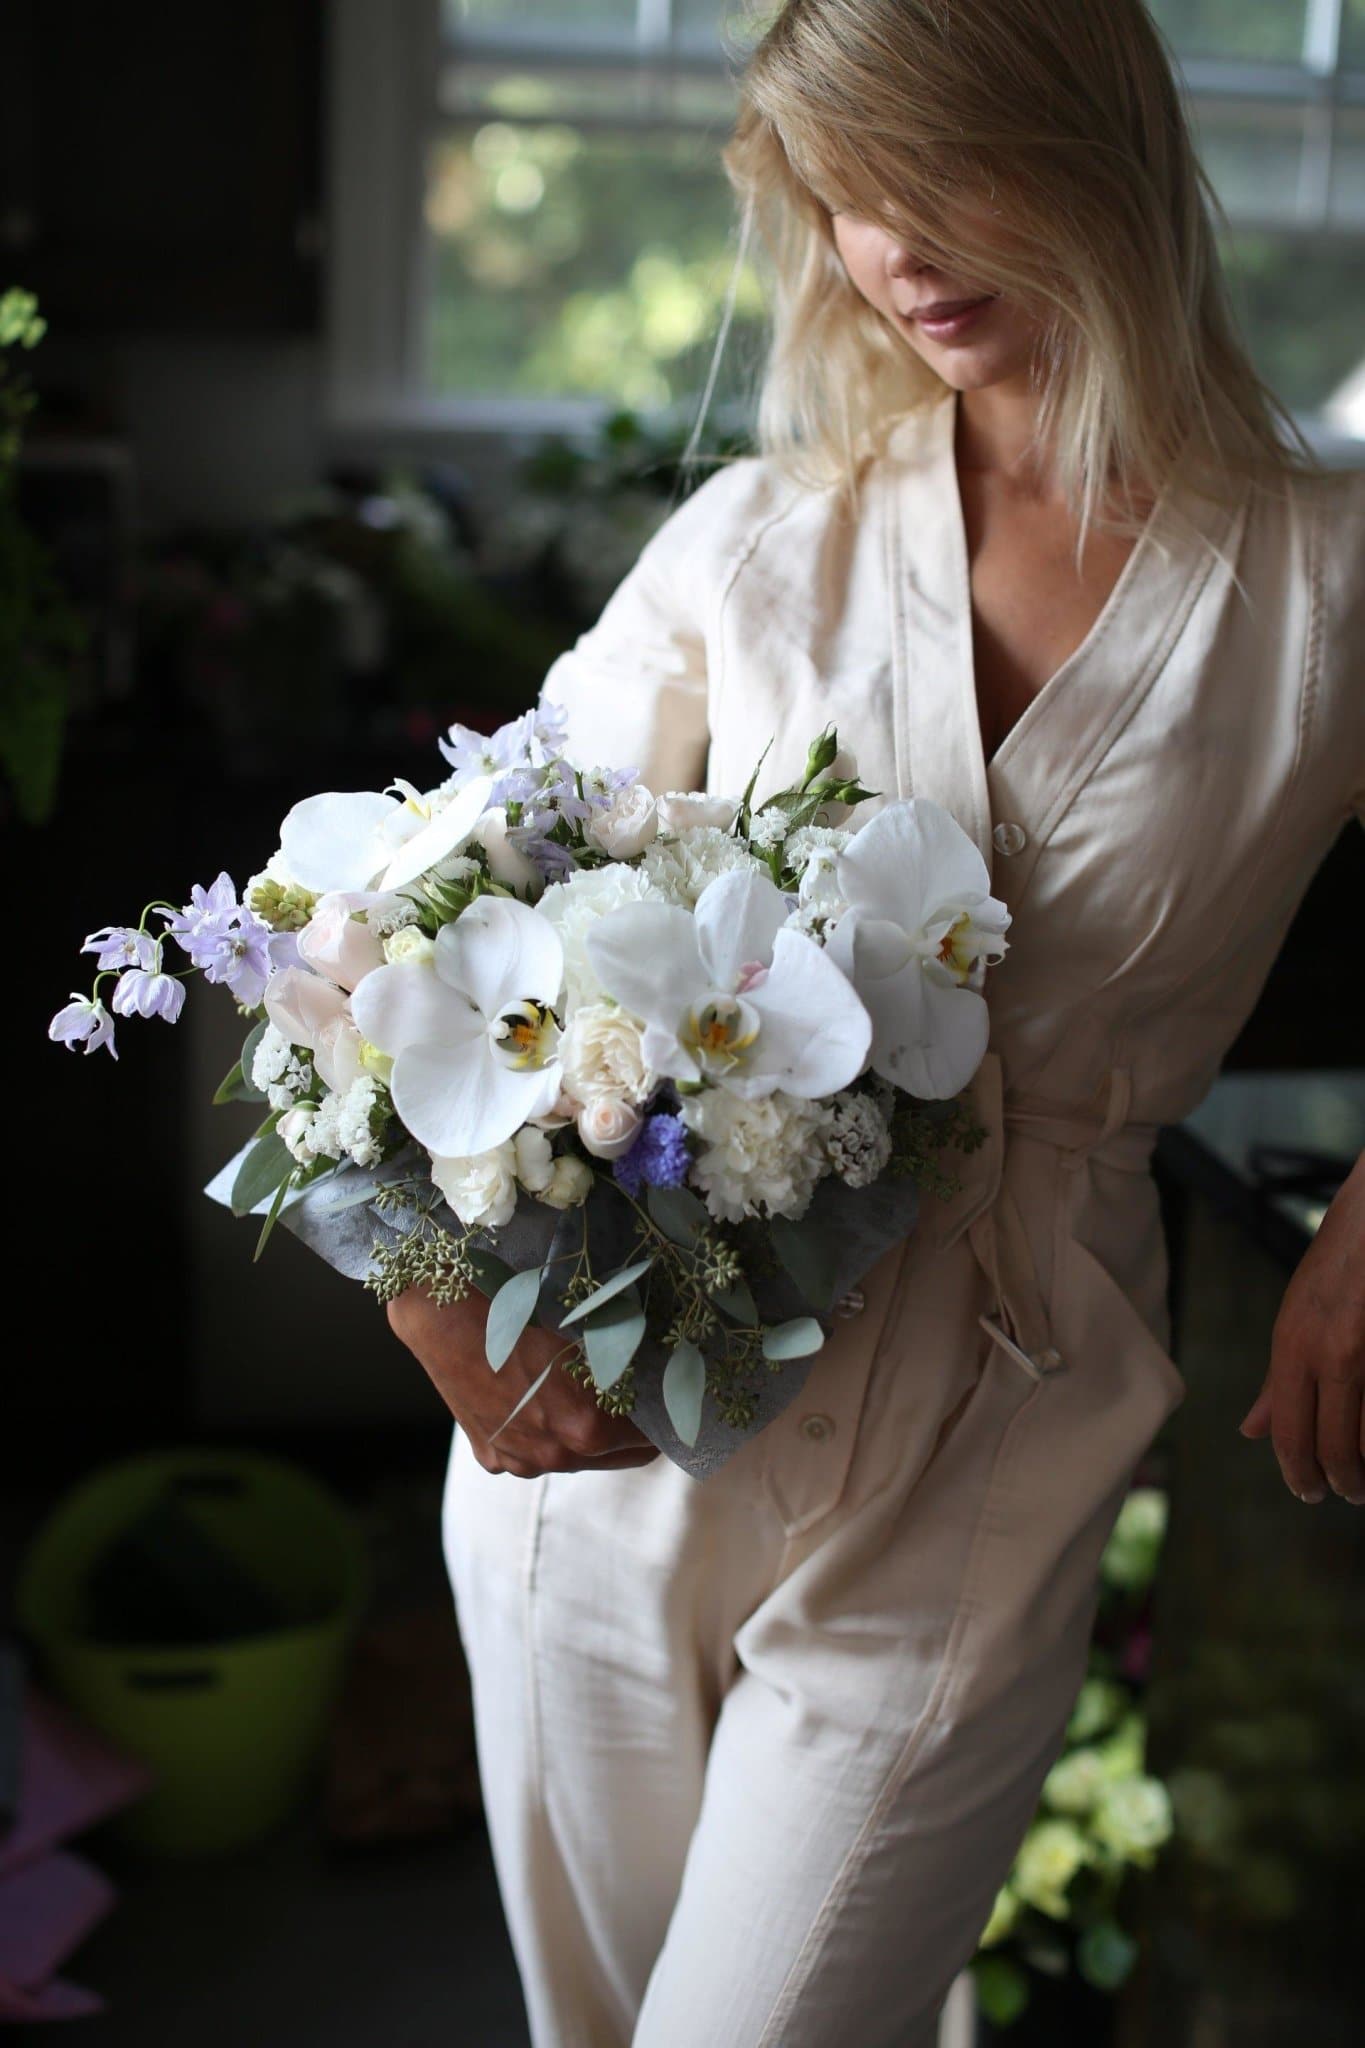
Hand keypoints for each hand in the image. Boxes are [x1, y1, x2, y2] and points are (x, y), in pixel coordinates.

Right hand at [386, 1284, 659, 1479]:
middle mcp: (554, 1457)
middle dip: (629, 1433)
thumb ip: (624, 1369)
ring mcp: (517, 1461)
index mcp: (587, 1430)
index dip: (662, 1422)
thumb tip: (661, 1374)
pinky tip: (536, 1398)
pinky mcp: (489, 1455)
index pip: (648, 1442)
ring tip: (584, 1395)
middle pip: (614, 1457)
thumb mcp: (587, 1337)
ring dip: (583, 1434)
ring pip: (570, 1456)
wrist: (445, 1314)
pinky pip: (528, 1451)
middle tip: (639, 1404)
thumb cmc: (520, 1313)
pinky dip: (540, 1432)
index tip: (669, 1407)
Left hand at [1239, 1153, 1364, 1505]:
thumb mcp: (1295, 1315)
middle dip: (1339, 1480)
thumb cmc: (1339, 1263)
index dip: (1298, 1472)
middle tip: (1346, 1493)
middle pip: (1334, 1445)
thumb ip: (1278, 1379)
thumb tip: (1251, 1431)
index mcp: (1295, 1345)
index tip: (1308, 1493)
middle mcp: (1332, 1354)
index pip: (1290, 1431)